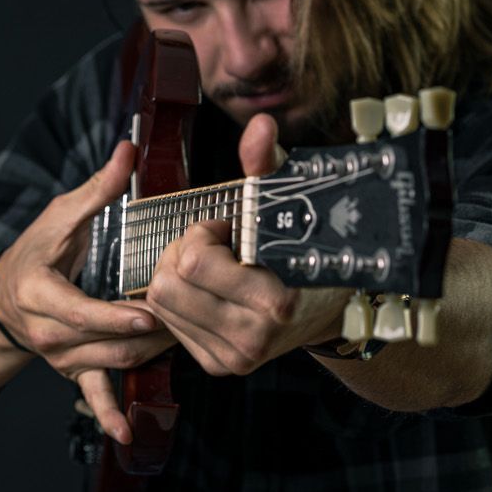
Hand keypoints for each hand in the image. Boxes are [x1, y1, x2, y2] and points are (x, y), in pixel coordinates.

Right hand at [0, 141, 174, 442]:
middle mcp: (47, 333)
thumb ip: (98, 187)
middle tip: (188, 323)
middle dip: (148, 336)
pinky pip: (92, 397)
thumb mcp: (61, 216)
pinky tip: (127, 434)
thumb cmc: (36, 253)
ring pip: (113, 364)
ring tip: (185, 339)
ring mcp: (60, 357)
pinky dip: (110, 415)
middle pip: (105, 342)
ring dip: (150, 356)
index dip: (115, 318)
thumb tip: (128, 148)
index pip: (80, 311)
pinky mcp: (72, 372)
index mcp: (40, 293)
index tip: (147, 316)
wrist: (4, 298)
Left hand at [144, 115, 349, 375]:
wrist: (330, 310)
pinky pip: (170, 323)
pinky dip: (182, 301)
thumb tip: (259, 126)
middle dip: (182, 255)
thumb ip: (268, 165)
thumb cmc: (308, 250)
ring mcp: (235, 357)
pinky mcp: (221, 365)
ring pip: (161, 304)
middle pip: (166, 284)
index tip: (227, 229)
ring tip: (213, 267)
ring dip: (178, 278)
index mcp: (274, 300)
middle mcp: (253, 337)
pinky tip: (212, 290)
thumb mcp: (291, 203)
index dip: (202, 234)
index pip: (192, 261)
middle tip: (214, 246)